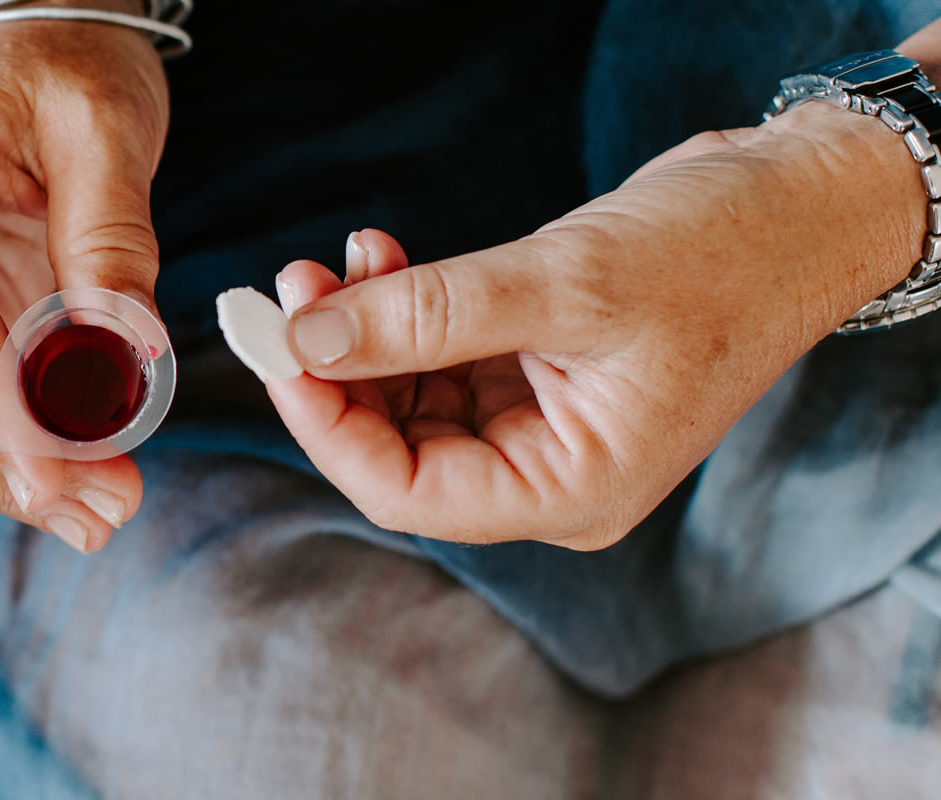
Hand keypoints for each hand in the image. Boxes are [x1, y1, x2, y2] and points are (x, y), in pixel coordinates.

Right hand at [0, 15, 168, 551]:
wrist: (36, 37)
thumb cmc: (66, 66)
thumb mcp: (106, 130)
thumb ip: (111, 239)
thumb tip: (125, 349)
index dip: (3, 413)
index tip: (62, 477)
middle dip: (19, 460)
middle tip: (106, 510)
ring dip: (11, 473)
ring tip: (98, 514)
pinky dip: (7, 447)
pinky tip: (66, 487)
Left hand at [256, 101, 923, 549]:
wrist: (802, 203)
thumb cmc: (721, 254)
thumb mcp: (567, 282)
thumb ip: (430, 315)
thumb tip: (309, 336)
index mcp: (571, 490)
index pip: (407, 492)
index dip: (327, 424)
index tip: (281, 346)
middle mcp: (548, 472)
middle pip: (395, 448)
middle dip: (335, 367)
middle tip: (295, 285)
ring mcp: (538, 424)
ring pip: (406, 398)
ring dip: (361, 329)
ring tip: (340, 255)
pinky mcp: (530, 371)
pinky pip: (436, 358)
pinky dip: (399, 310)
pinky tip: (381, 254)